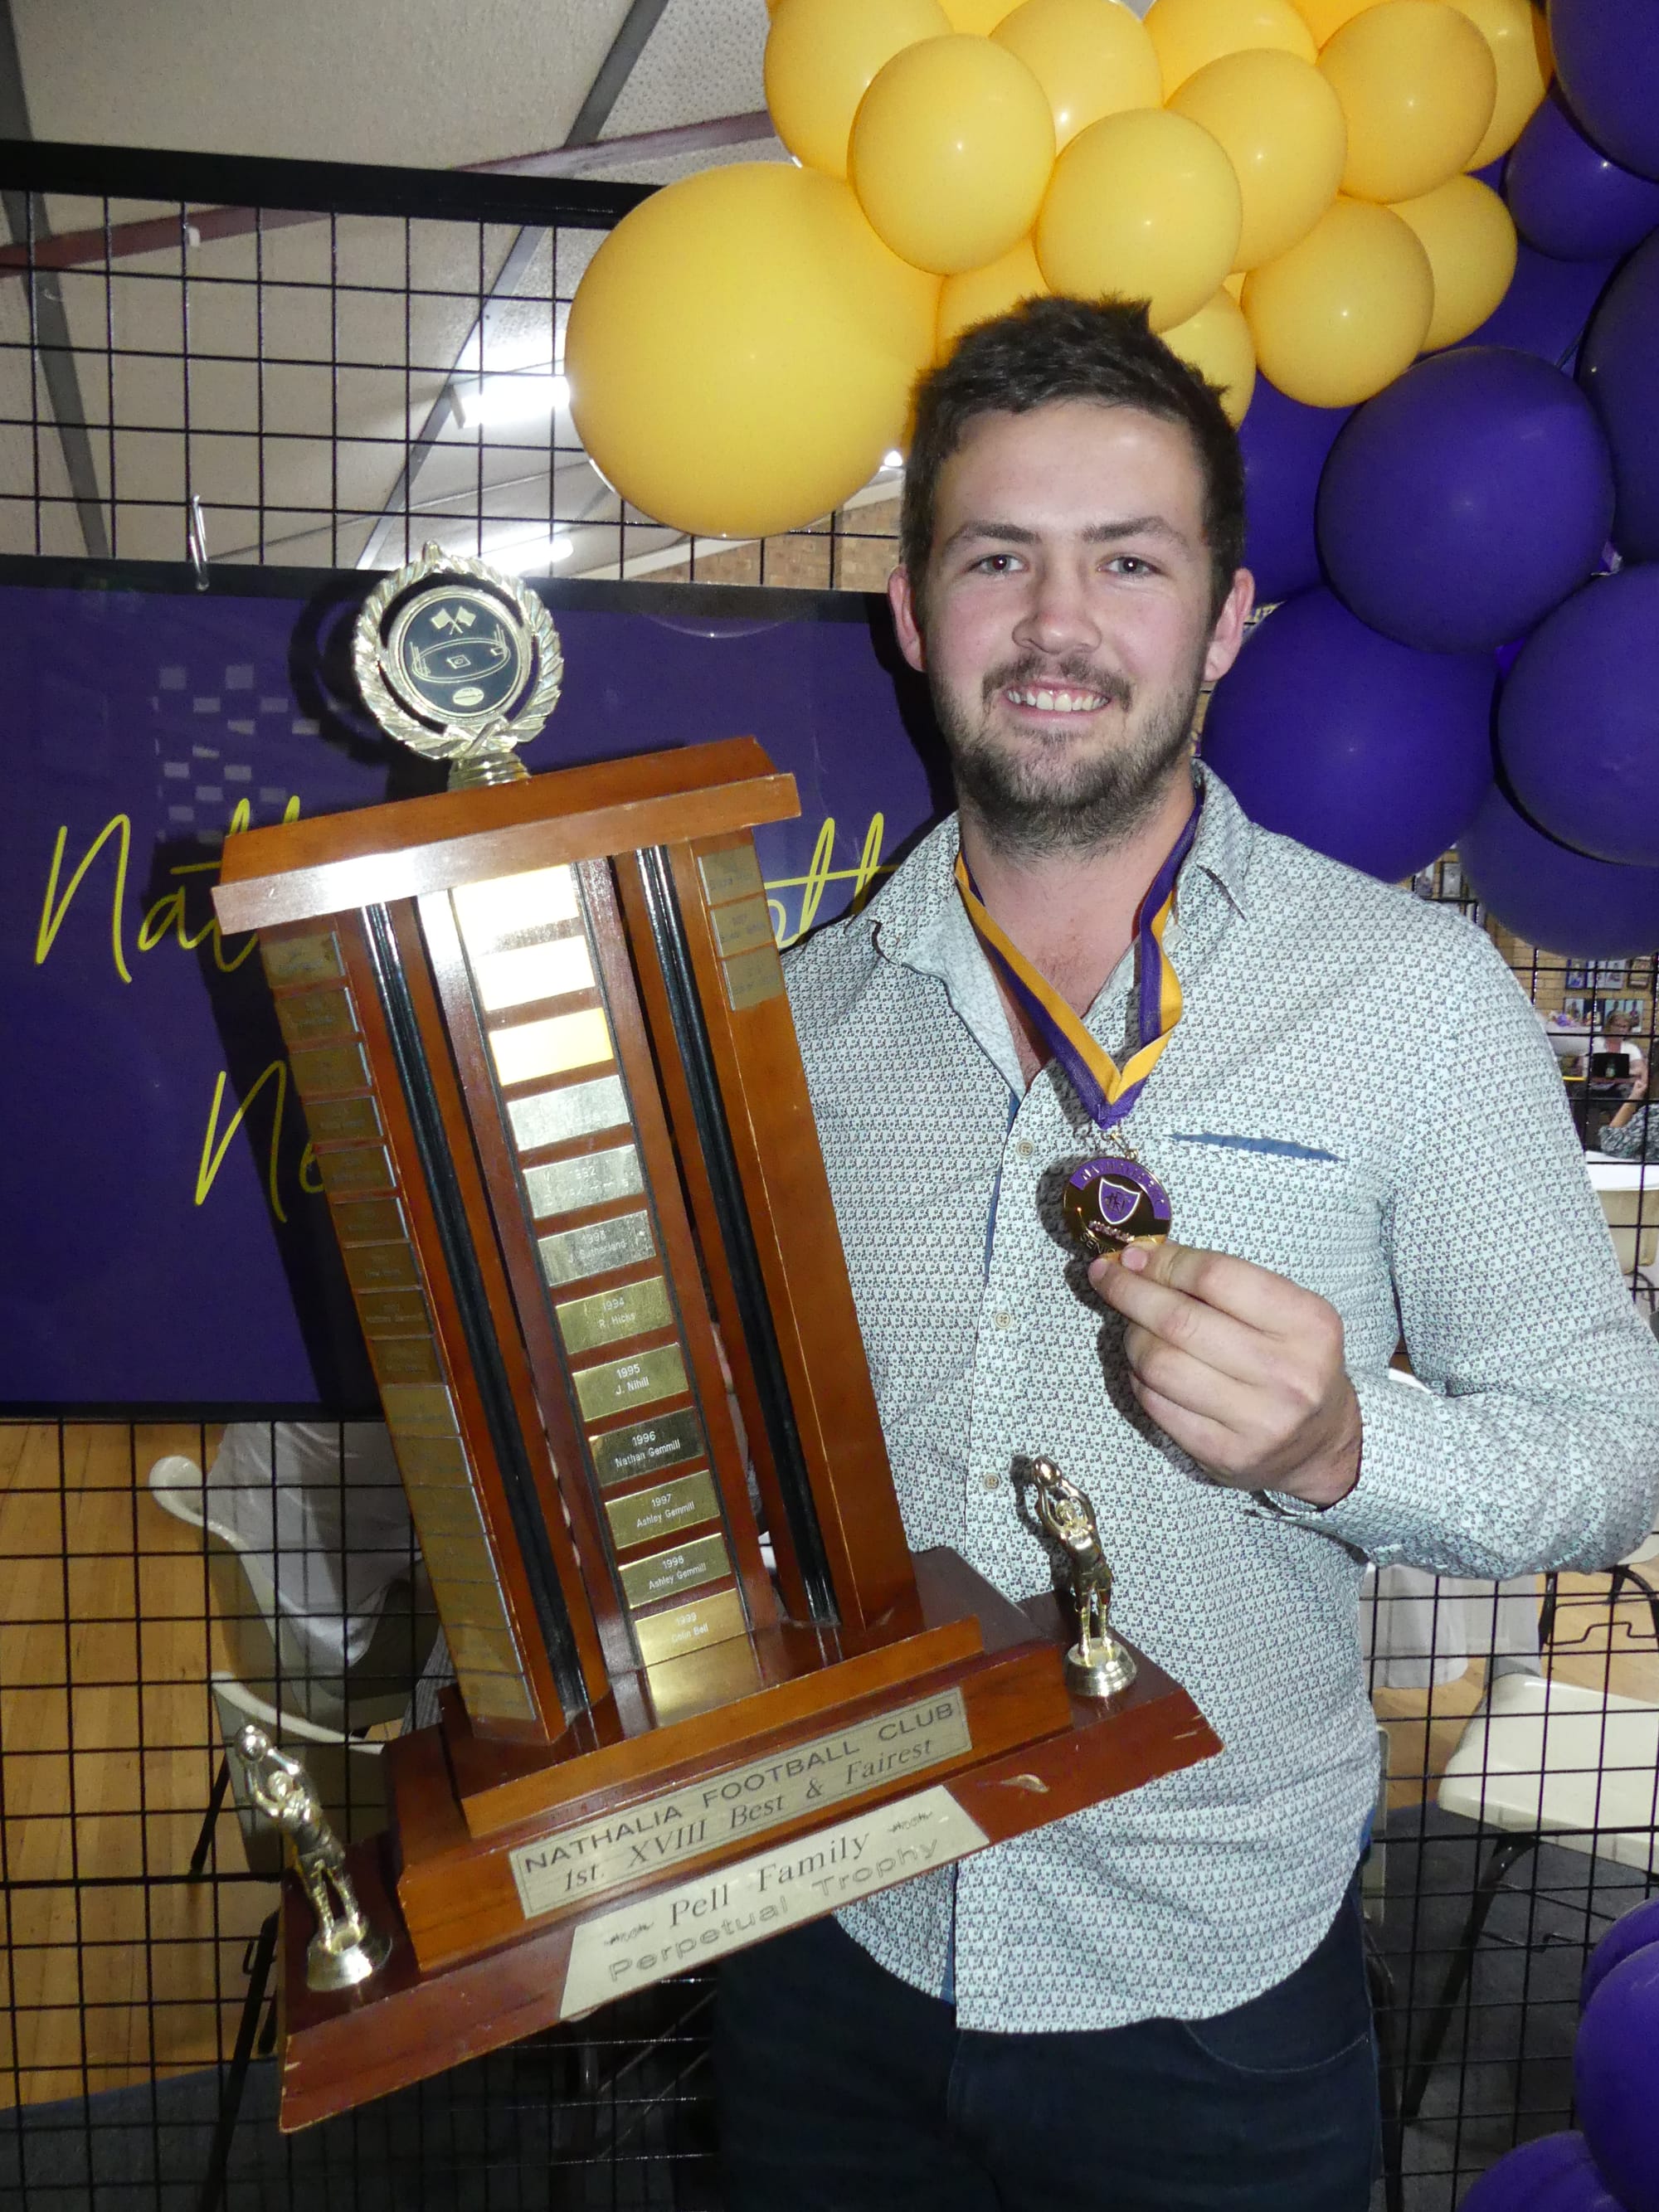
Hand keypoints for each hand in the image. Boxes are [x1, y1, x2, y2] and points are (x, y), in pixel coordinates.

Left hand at [1091, 1241, 1362, 1506]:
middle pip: (1180, 1321)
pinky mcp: (1226, 1453)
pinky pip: (1157, 1405)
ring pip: (1160, 1364)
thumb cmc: (1291, 1361)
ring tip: (1134, 1328)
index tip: (1133, 1255)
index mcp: (1308, 1323)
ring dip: (1132, 1338)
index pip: (1215, 1277)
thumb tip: (1140, 1259)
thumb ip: (1221, 1283)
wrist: (1320, 1444)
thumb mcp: (1282, 1312)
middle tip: (1105, 1277)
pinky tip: (1146, 1368)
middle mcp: (1287, 1372)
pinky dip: (1139, 1378)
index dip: (1164, 1262)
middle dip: (1130, 1292)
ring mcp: (1258, 1419)